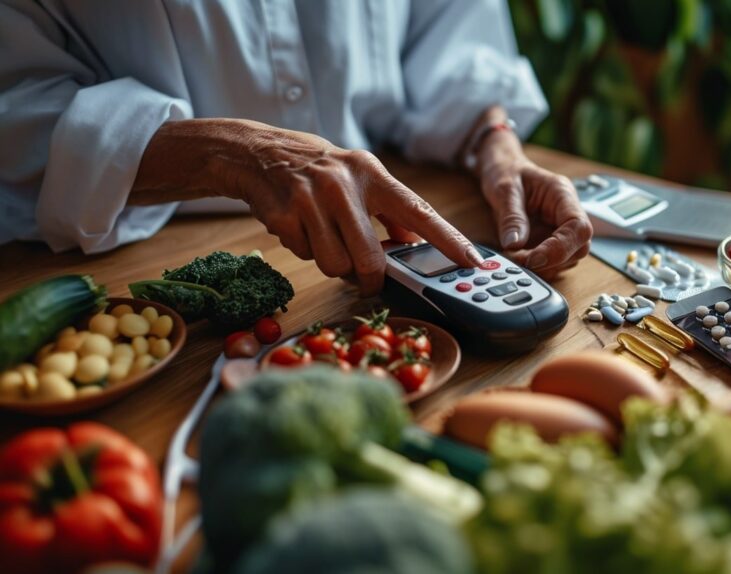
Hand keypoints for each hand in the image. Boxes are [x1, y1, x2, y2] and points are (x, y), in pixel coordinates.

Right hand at [132, 119, 482, 293]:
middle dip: (369, 277)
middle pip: (370, 259)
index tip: (472, 261)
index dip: (448, 240)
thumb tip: (414, 240)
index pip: (419, 211)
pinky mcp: (284, 215)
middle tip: (366, 276)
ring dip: (332, 262)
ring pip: (336, 265)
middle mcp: (344, 184)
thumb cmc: (318, 170)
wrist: (257, 152)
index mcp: (372, 174)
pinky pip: (306, 256)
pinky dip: (305, 250)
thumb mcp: (358, 176)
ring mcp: (312, 200)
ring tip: (323, 236)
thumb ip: (388, 209)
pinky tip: (299, 227)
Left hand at [475, 124, 592, 278]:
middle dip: (552, 260)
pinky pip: (554, 260)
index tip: (534, 258)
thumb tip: (514, 245)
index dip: (560, 248)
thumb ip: (511, 217)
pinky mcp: (551, 239)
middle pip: (579, 247)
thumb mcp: (504, 189)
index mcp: (562, 195)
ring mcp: (561, 228)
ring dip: (545, 266)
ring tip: (515, 258)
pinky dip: (539, 266)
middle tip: (520, 261)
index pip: (579, 227)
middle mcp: (568, 213)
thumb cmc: (507, 171)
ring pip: (569, 257)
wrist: (503, 168)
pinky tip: (519, 258)